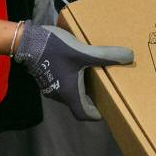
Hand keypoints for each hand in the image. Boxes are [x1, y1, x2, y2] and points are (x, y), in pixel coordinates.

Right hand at [13, 22, 133, 120]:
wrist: (26, 40)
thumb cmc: (55, 50)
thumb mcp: (83, 51)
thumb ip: (106, 55)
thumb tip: (129, 56)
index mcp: (69, 93)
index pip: (84, 114)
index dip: (97, 114)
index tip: (107, 109)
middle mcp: (58, 94)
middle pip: (78, 103)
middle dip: (92, 98)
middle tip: (105, 88)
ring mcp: (50, 85)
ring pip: (69, 92)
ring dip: (81, 87)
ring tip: (93, 74)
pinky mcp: (44, 76)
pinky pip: (61, 83)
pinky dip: (72, 79)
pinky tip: (77, 64)